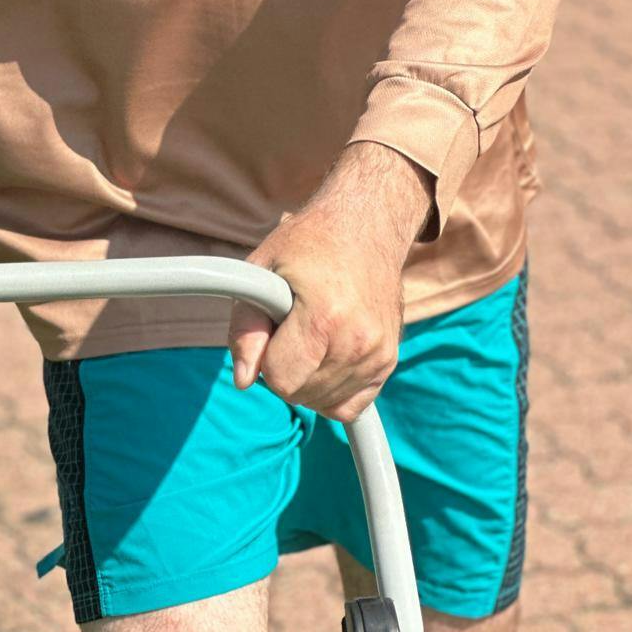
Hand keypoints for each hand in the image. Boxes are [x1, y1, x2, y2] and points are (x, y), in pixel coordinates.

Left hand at [226, 145, 431, 423]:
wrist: (367, 225)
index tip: (272, 326)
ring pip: (322, 402)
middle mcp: (357, 342)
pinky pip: (350, 407)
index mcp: (324, 318)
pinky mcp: (389, 361)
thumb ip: (246, 326)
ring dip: (306, 377)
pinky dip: (330, 391)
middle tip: (291, 324)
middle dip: (283, 367)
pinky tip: (324, 357)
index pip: (280, 379)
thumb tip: (242, 379)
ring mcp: (378, 354)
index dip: (265, 357)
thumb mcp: (263, 267)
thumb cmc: (309, 242)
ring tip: (310, 332)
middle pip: (300, 394)